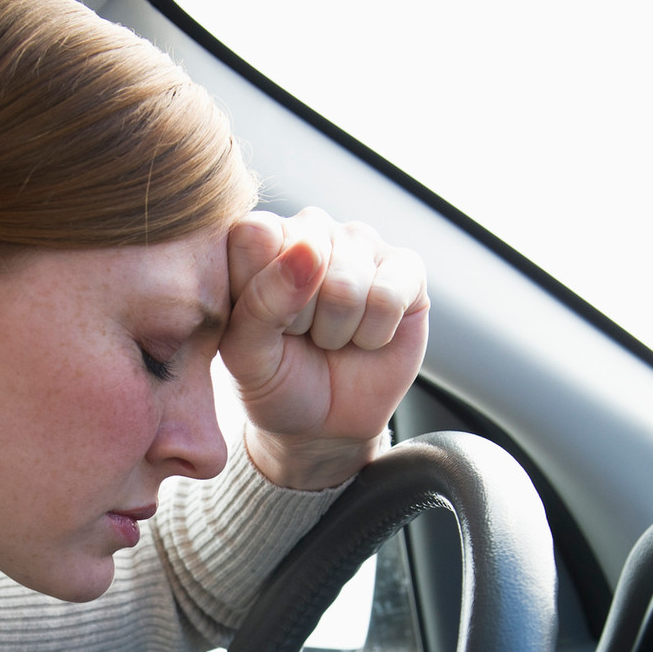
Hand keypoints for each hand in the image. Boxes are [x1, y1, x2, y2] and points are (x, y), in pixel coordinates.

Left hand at [222, 209, 429, 489]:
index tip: (260, 326)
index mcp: (260, 238)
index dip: (258, 292)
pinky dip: (373, 334)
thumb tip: (309, 252)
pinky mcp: (406, 269)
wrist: (323, 423)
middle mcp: (311, 228)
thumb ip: (260, 302)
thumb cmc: (275, 380)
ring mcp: (362, 243)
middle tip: (299, 335)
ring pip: (347, 283)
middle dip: (300, 318)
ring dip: (336, 330)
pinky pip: (388, 296)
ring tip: (329, 338)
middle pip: (307, 258)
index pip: (256, 235)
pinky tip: (365, 337)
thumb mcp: (246, 355)